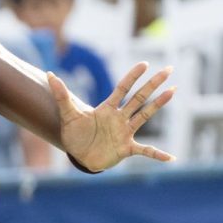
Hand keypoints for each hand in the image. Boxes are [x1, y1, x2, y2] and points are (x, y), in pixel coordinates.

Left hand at [48, 62, 175, 171]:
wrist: (78, 155)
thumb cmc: (75, 133)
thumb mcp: (67, 114)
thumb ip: (61, 96)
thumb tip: (49, 75)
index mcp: (107, 108)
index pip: (122, 88)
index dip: (132, 76)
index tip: (144, 64)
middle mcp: (119, 117)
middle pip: (139, 97)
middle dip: (153, 84)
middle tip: (169, 69)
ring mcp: (125, 132)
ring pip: (145, 116)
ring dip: (158, 104)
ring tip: (173, 91)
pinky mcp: (126, 148)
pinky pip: (145, 151)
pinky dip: (157, 154)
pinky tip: (170, 158)